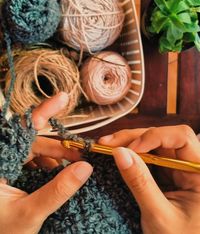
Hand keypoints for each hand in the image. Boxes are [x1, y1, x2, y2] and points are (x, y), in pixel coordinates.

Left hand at [0, 92, 92, 233]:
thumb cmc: (1, 233)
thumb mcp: (30, 213)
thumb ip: (57, 191)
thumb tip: (85, 167)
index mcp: (1, 160)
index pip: (24, 129)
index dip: (44, 111)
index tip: (62, 98)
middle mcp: (5, 158)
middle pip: (35, 142)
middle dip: (60, 147)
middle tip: (82, 155)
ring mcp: (10, 166)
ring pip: (37, 153)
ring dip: (57, 159)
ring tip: (74, 168)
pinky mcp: (16, 173)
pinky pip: (36, 163)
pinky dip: (50, 168)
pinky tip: (59, 176)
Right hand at [99, 125, 199, 233]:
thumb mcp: (159, 215)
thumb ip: (140, 183)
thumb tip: (120, 152)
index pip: (181, 138)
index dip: (155, 137)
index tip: (130, 148)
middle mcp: (190, 165)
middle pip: (163, 137)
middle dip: (133, 137)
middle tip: (107, 143)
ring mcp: (176, 168)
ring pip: (152, 143)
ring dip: (128, 142)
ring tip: (106, 146)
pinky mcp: (165, 173)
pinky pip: (147, 156)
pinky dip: (130, 154)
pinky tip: (116, 153)